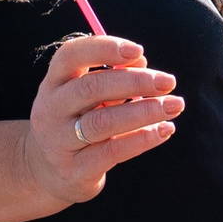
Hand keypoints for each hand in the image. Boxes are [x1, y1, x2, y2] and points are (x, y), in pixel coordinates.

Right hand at [18, 33, 181, 207]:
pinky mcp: (74, 170)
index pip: (71, 55)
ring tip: (174, 105)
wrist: (48, 173)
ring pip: (103, 122)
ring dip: (144, 111)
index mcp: (54, 83)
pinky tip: (165, 130)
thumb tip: (141, 61)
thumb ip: (112, 77)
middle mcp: (50, 110)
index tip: (139, 51)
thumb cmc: (77, 122)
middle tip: (168, 81)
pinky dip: (142, 139)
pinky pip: (112, 151)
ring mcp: (59, 142)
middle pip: (90, 88)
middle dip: (135, 81)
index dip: (104, 48)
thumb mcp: (87, 97)